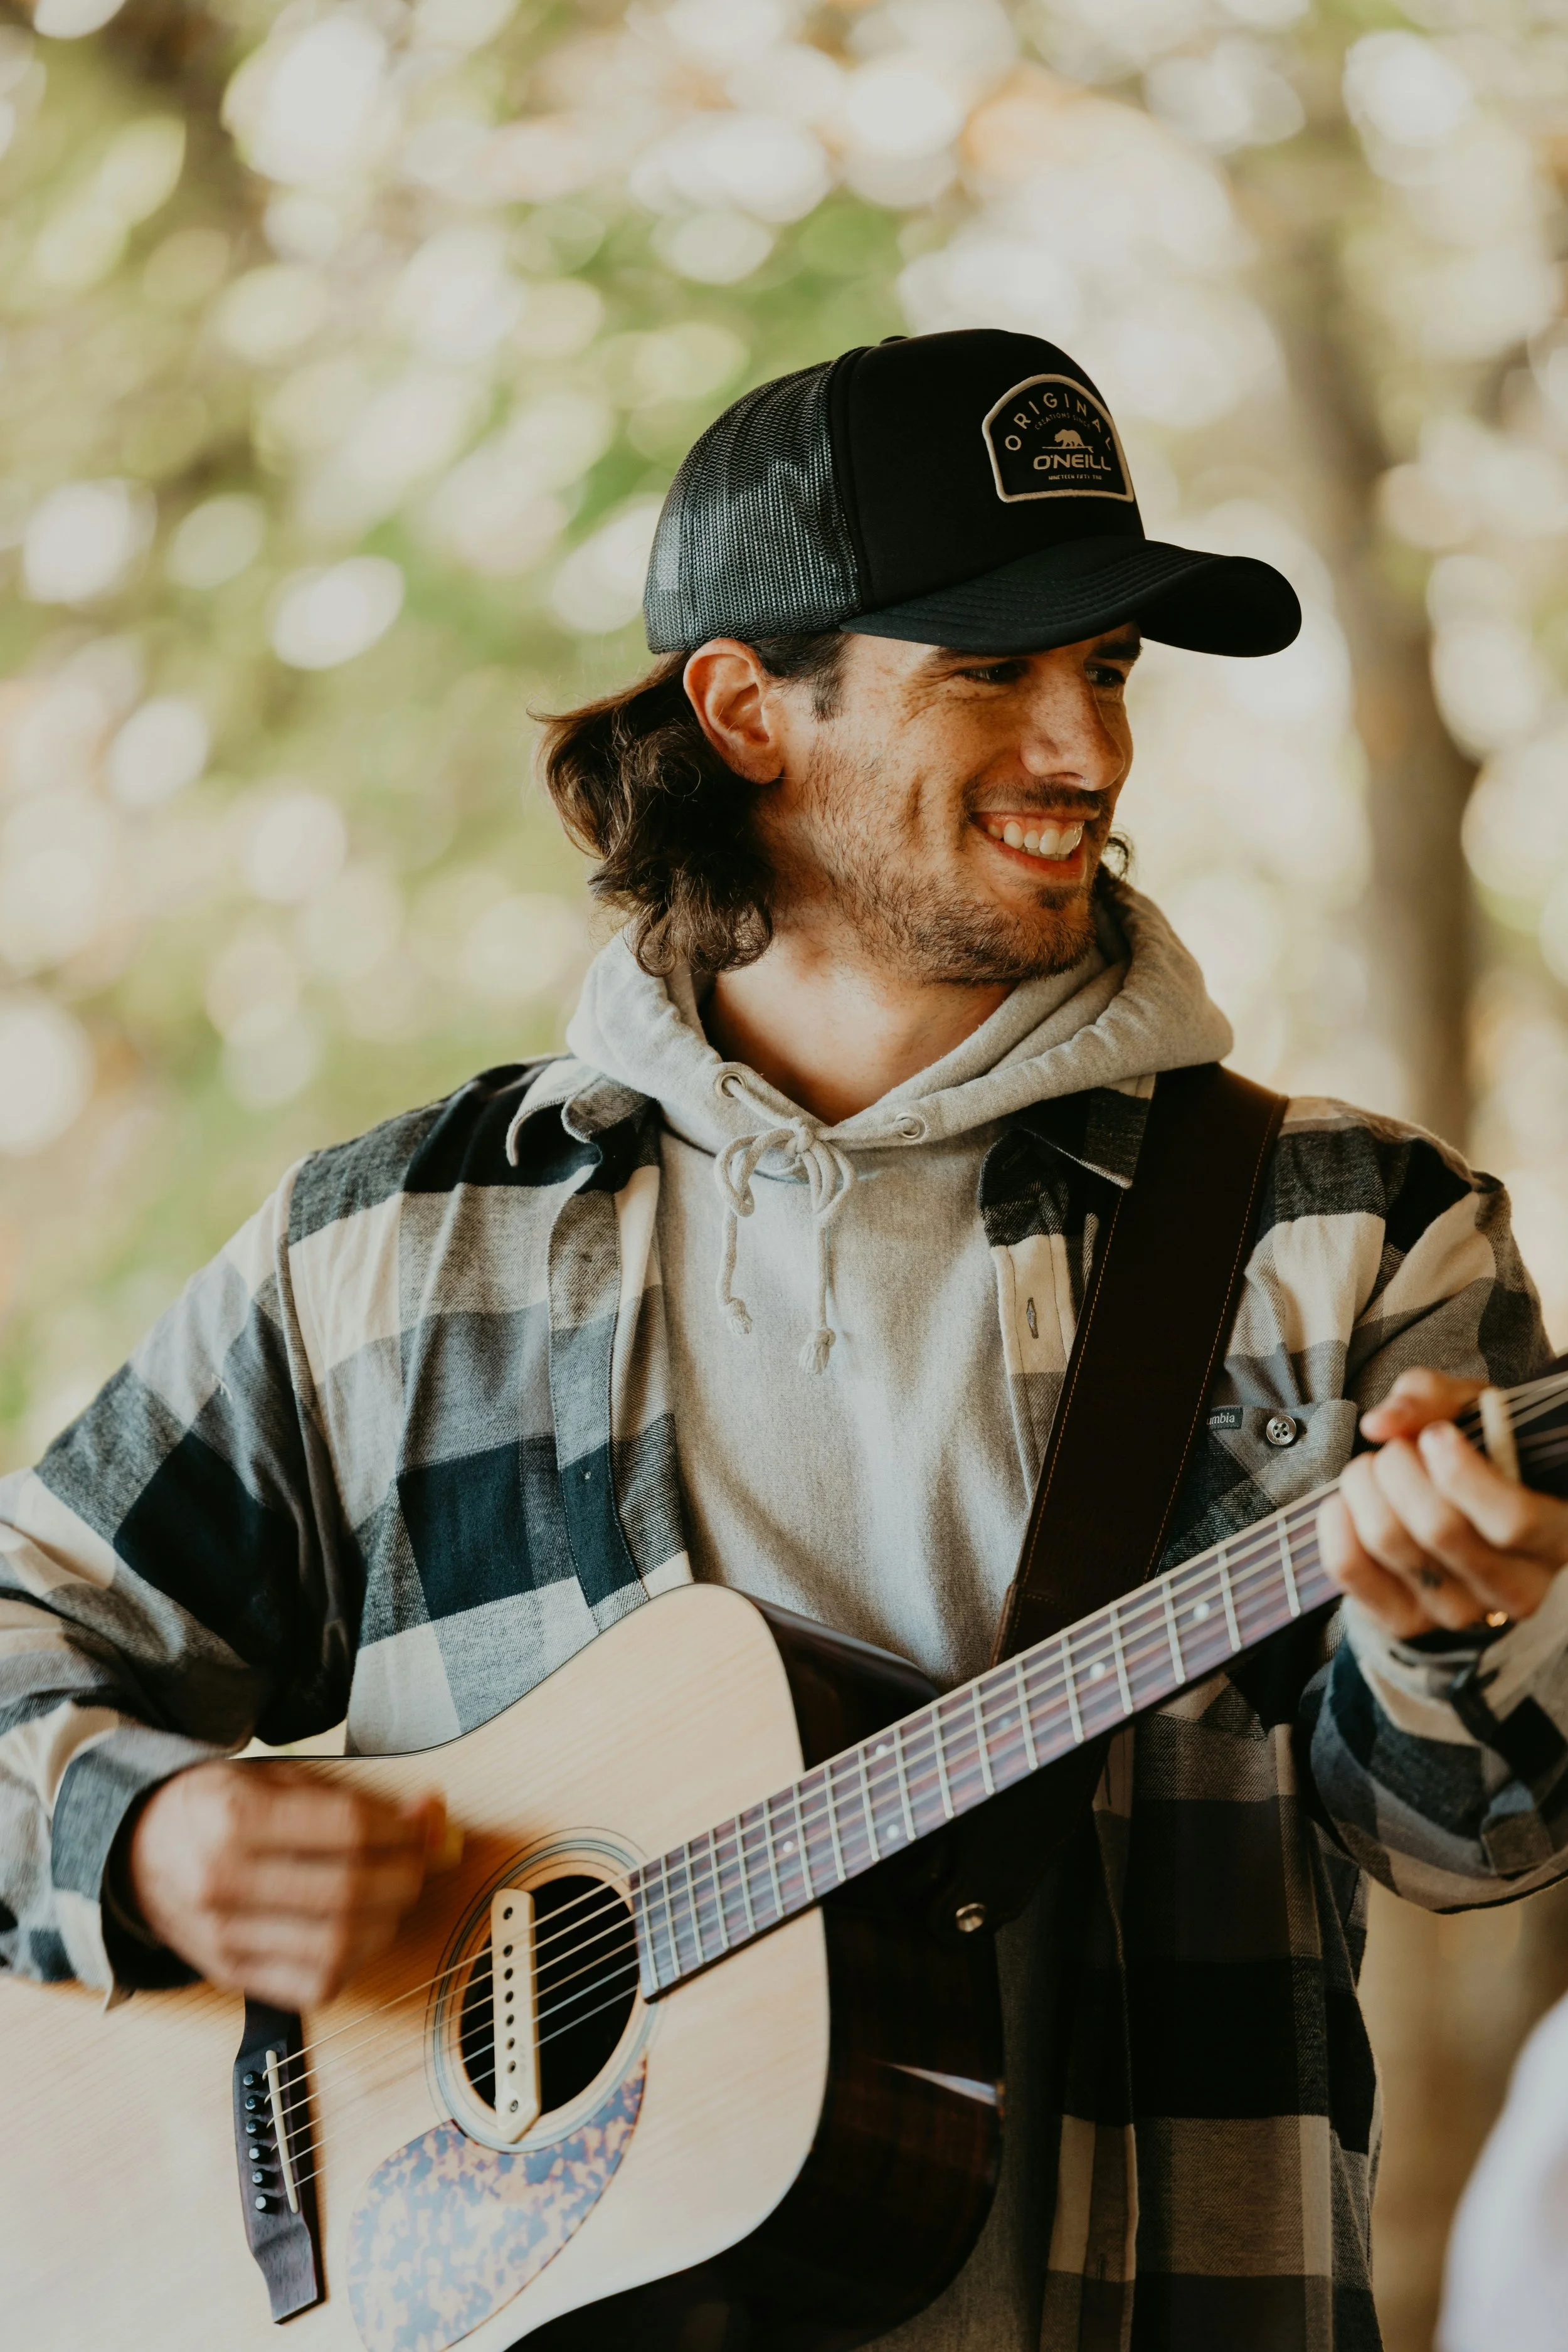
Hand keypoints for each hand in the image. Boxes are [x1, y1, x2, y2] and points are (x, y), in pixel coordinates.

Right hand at [122, 1759, 448, 2009]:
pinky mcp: (230, 1975)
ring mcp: (223, 1938)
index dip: (401, 1829)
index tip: (419, 1824)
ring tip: (391, 1895)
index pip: (348, 1830)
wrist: (137, 1850)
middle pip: (349, 1892)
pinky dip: (353, 1963)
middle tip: (417, 1861)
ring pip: (338, 1947)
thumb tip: (432, 1815)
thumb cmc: (216, 1806)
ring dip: (387, 1922)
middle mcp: (222, 1883)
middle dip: (405, 1876)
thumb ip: (353, 1798)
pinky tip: (358, 1933)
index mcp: (233, 1819)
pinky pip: (314, 1987)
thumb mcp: (277, 1778)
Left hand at [1318, 1368, 1567, 1638]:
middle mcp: (1516, 1588)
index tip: (1437, 1436)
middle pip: (1439, 1528)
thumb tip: (1382, 1423)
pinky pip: (1348, 1567)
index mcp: (1555, 1536)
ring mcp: (1460, 1613)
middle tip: (1397, 1450)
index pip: (1513, 1521)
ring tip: (1373, 1470)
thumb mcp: (1471, 1411)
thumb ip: (1433, 1399)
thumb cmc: (1475, 1453)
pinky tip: (1349, 1502)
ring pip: (1389, 1541)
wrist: (1454, 1514)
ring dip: (1364, 1485)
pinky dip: (1336, 1519)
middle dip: (1399, 1465)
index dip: (1462, 1471)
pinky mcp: (1405, 1622)